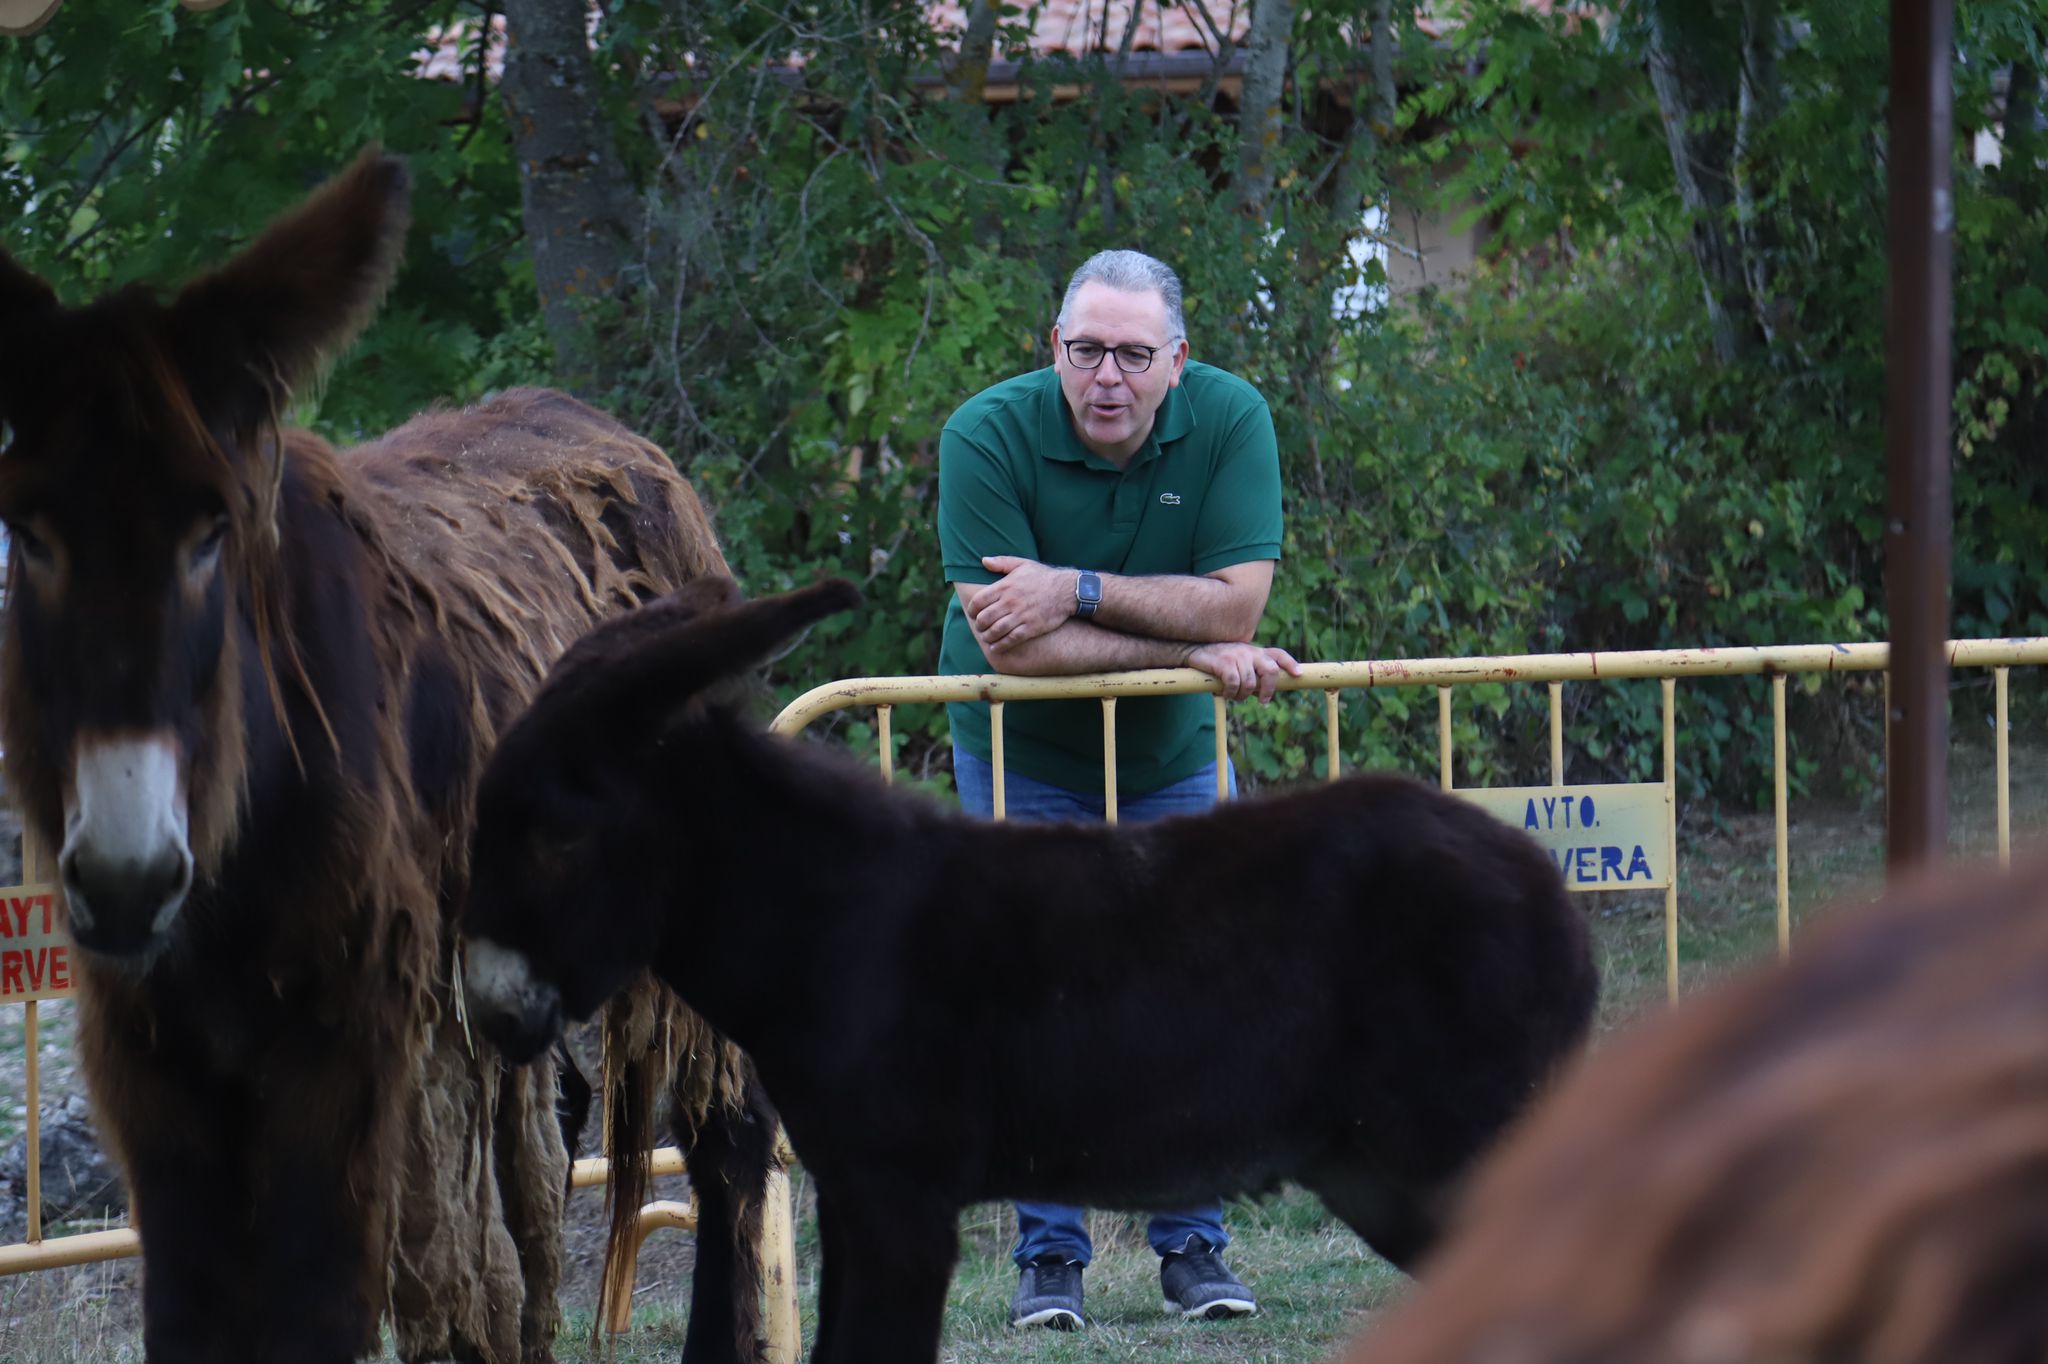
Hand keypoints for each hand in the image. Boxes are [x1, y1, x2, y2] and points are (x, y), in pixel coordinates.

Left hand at [969, 555, 1078, 651]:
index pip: (978, 601)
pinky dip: (1000, 645)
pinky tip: (996, 647)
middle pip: (984, 618)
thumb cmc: (1043, 577)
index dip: (972, 610)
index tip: (973, 614)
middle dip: (979, 625)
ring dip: (988, 637)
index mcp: (1005, 586)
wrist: (1067, 590)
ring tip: (987, 638)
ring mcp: (1021, 616)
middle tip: (980, 627)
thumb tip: (984, 560)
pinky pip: (1011, 639)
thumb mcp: (1022, 564)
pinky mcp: (1031, 628)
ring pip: (996, 631)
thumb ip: (1001, 562)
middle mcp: (1011, 602)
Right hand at [1184, 642, 1301, 702]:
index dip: (1290, 664)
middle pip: (1270, 670)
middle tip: (1263, 701)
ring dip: (1243, 696)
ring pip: (1250, 682)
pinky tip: (1225, 693)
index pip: (1278, 654)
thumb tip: (1262, 694)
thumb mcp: (1238, 664)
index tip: (1298, 675)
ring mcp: (1237, 656)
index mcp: (1255, 652)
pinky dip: (1231, 693)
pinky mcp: (1223, 662)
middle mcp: (1249, 652)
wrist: (1193, 650)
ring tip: (1235, 697)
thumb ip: (1252, 676)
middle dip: (1269, 689)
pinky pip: (1234, 683)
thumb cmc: (1218, 661)